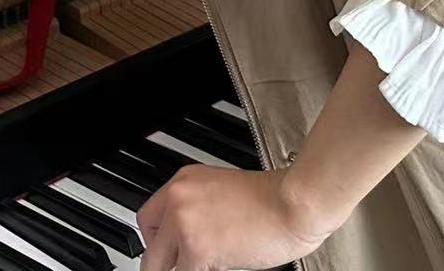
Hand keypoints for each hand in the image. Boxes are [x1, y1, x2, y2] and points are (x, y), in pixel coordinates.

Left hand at [136, 164, 337, 270]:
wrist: (294, 203)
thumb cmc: (274, 201)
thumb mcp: (224, 193)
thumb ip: (200, 210)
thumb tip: (191, 238)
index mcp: (184, 181)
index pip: (150, 217)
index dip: (158, 241)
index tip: (165, 253)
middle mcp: (178, 198)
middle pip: (149, 242)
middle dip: (162, 260)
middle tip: (179, 265)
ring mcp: (184, 223)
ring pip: (161, 263)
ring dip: (181, 267)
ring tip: (206, 265)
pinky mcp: (197, 248)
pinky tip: (217, 268)